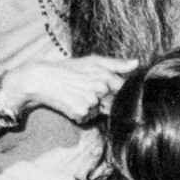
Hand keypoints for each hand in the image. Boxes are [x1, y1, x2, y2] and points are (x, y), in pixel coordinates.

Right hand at [2, 56, 137, 123]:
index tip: (104, 90)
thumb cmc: (69, 69)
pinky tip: (70, 103)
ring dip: (90, 108)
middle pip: (112, 103)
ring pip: (99, 112)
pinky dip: (80, 114)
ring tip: (76, 95)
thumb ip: (117, 64)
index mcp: (106, 75)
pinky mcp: (81, 113)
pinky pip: (87, 118)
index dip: (116, 93)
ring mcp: (91, 102)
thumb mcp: (92, 61)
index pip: (123, 91)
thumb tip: (137, 63)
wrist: (43, 79)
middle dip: (102, 100)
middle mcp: (101, 88)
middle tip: (83, 90)